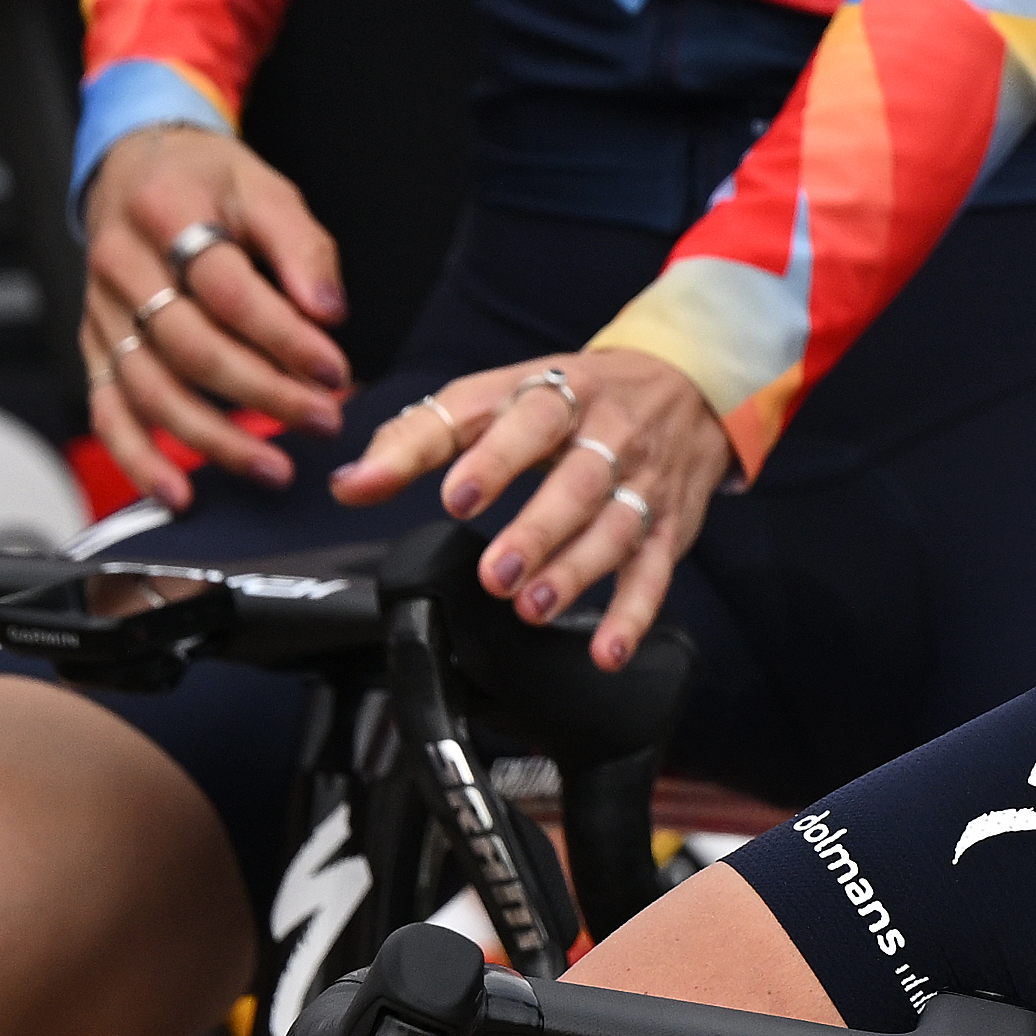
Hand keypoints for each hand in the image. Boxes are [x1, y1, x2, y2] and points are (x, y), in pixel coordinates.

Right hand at [73, 126, 356, 506]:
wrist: (135, 169)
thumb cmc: (203, 181)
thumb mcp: (264, 187)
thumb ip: (301, 249)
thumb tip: (327, 311)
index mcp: (166, 212)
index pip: (229, 290)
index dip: (284, 337)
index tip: (332, 370)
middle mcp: (122, 266)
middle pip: (193, 347)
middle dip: (264, 394)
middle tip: (320, 418)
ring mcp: (102, 312)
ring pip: (152, 390)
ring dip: (214, 439)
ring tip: (273, 466)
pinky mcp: (94, 347)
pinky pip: (109, 412)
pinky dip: (140, 459)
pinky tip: (176, 492)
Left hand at [335, 341, 732, 663]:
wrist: (683, 384)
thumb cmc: (569, 398)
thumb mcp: (496, 395)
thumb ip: (418, 437)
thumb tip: (351, 484)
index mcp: (561, 392)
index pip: (532, 419)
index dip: (496, 457)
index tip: (457, 497)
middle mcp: (610, 435)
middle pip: (581, 481)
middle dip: (539, 530)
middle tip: (496, 573)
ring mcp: (643, 482)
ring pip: (617, 528)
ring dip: (577, 573)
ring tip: (533, 607)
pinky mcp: (669, 527)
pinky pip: (656, 573)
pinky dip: (634, 616)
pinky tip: (606, 651)